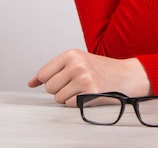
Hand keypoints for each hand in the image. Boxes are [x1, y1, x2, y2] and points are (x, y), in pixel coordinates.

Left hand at [27, 49, 150, 106]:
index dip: (50, 79)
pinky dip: (77, 102)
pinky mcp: (89, 94)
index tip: (61, 78)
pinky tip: (88, 94)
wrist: (126, 75)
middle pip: (50, 87)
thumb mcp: (78, 61)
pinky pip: (69, 104)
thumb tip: (31, 82)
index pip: (44, 73)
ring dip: (68, 96)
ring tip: (83, 88)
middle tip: (76, 82)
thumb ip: (53, 70)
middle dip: (60, 88)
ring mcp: (83, 79)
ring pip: (58, 98)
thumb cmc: (101, 68)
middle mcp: (77, 65)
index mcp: (72, 53)